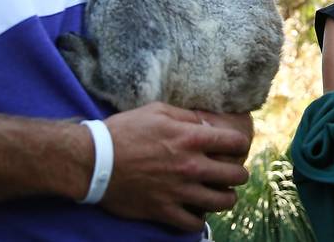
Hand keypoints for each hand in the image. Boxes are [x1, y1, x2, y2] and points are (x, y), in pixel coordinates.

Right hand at [100, 103, 250, 230]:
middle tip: (232, 172)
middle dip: (238, 173)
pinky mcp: (164, 211)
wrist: (93, 161)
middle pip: (236, 175)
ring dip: (227, 197)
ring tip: (222, 193)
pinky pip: (194, 223)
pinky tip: (197, 210)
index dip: (240, 143)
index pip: (234, 142)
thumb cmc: (123, 131)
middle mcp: (190, 166)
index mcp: (190, 138)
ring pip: (222, 201)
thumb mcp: (156, 111)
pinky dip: (199, 218)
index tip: (236, 146)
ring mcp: (179, 191)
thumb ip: (186, 117)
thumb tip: (206, 124)